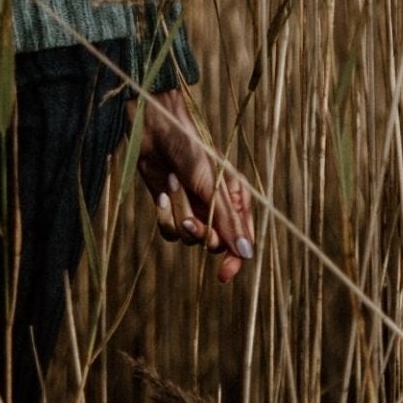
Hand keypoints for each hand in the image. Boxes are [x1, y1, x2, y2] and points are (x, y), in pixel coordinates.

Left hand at [135, 86, 254, 284]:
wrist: (156, 129)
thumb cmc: (190, 150)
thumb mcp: (211, 186)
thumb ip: (227, 221)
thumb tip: (246, 254)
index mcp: (236, 200)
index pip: (242, 241)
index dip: (235, 260)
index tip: (223, 274)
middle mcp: (216, 208)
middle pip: (214, 244)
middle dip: (200, 234)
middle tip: (188, 221)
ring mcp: (193, 209)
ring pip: (189, 239)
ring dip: (179, 215)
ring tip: (174, 185)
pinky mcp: (171, 209)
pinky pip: (170, 232)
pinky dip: (164, 215)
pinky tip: (163, 193)